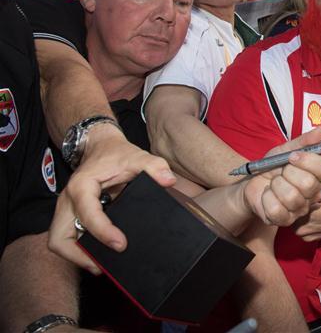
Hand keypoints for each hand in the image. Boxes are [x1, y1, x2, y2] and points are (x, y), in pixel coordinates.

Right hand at [47, 125, 175, 273]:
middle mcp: (68, 201)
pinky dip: (80, 251)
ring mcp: (67, 211)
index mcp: (81, 186)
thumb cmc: (116, 154)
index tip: (121, 244)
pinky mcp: (72, 217)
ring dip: (77, 257)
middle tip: (104, 266)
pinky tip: (101, 255)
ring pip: (60, 242)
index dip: (102, 232)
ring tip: (102, 266)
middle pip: (59, 238)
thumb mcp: (137, 155)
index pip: (86, 214)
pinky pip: (69, 239)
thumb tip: (168, 180)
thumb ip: (154, 166)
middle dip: (78, 255)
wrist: (101, 148)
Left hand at [242, 128, 320, 226]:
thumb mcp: (285, 149)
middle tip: (280, 172)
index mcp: (316, 176)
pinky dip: (266, 199)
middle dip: (287, 173)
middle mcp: (312, 194)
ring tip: (273, 184)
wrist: (251, 182)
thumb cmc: (272, 167)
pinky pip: (276, 210)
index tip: (291, 156)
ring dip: (275, 186)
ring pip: (291, 197)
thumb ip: (305, 141)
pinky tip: (267, 196)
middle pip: (308, 184)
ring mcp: (299, 209)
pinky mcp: (284, 220)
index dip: (307, 160)